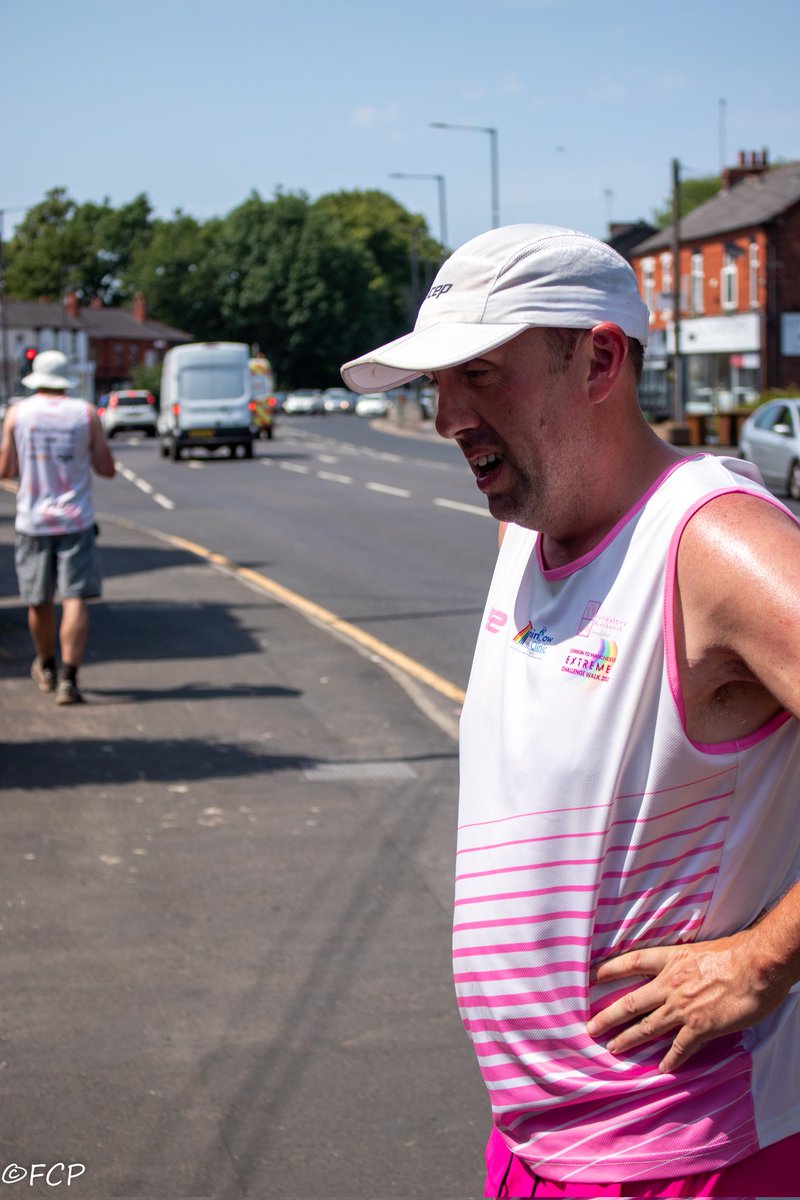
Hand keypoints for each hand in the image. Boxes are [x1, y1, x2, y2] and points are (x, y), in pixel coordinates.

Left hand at [585, 929, 792, 1073]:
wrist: (757, 966)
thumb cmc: (737, 952)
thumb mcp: (702, 949)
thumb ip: (686, 961)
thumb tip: (683, 966)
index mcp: (671, 959)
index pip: (632, 962)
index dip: (610, 969)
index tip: (591, 976)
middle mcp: (671, 984)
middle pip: (632, 1002)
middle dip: (609, 1016)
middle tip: (591, 1027)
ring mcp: (683, 1007)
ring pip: (648, 1026)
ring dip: (629, 1039)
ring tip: (613, 1049)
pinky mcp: (700, 1026)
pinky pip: (680, 1047)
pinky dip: (671, 1059)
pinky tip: (663, 1069)